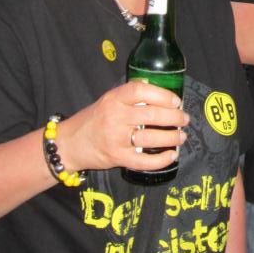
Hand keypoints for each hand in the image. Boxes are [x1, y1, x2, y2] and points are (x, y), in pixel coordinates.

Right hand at [57, 81, 188, 174]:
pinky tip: (171, 155)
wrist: (69, 144)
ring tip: (181, 136)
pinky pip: (144, 161)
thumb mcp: (108, 100)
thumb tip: (161, 91)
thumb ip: (130, 96)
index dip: (162, 95)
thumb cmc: (94, 119)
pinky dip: (161, 160)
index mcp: (113, 99)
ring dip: (172, 138)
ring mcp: (115, 139)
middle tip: (184, 119)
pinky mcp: (117, 158)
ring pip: (151, 138)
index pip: (140, 91)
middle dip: (174, 118)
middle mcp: (114, 117)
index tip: (176, 101)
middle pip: (152, 115)